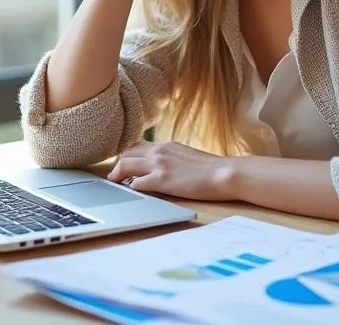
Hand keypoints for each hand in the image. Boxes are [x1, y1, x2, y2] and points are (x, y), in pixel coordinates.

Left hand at [106, 141, 236, 201]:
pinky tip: (132, 193)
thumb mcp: (187, 156)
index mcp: (166, 145)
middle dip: (118, 165)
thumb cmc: (211, 169)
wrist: (224, 173)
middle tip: (114, 176)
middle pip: (126, 153)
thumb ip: (172, 159)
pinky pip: (135, 183)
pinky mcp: (161, 180)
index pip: (138, 146)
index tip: (123, 165)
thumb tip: (165, 168)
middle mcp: (159, 151)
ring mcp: (159, 164)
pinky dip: (130, 188)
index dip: (127, 156)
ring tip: (115, 184)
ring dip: (117, 175)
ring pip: (125, 165)